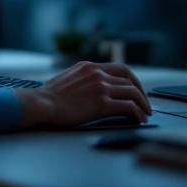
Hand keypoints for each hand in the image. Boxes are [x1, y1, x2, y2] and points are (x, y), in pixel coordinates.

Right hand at [15, 61, 151, 128]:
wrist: (41, 103)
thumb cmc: (48, 96)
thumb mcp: (66, 78)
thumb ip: (81, 79)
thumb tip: (89, 88)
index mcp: (89, 66)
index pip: (120, 68)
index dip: (132, 80)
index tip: (136, 89)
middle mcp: (97, 73)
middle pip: (130, 79)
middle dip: (141, 92)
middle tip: (145, 104)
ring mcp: (100, 87)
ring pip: (132, 92)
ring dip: (142, 104)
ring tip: (145, 114)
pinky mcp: (101, 103)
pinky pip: (128, 106)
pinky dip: (137, 113)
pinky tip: (138, 120)